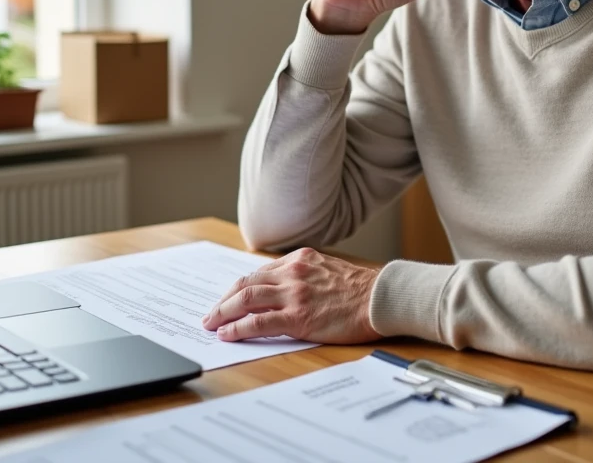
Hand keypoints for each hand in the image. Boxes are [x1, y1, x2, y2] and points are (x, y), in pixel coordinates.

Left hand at [201, 248, 383, 343]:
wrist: (381, 298)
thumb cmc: (362, 290)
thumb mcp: (330, 269)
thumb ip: (307, 274)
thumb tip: (288, 290)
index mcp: (301, 259)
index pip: (259, 273)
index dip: (240, 288)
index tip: (229, 298)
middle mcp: (293, 272)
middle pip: (246, 283)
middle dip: (224, 300)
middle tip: (211, 314)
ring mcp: (294, 294)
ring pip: (246, 299)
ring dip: (223, 312)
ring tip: (212, 324)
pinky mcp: (297, 317)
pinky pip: (258, 322)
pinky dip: (238, 328)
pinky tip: (227, 334)